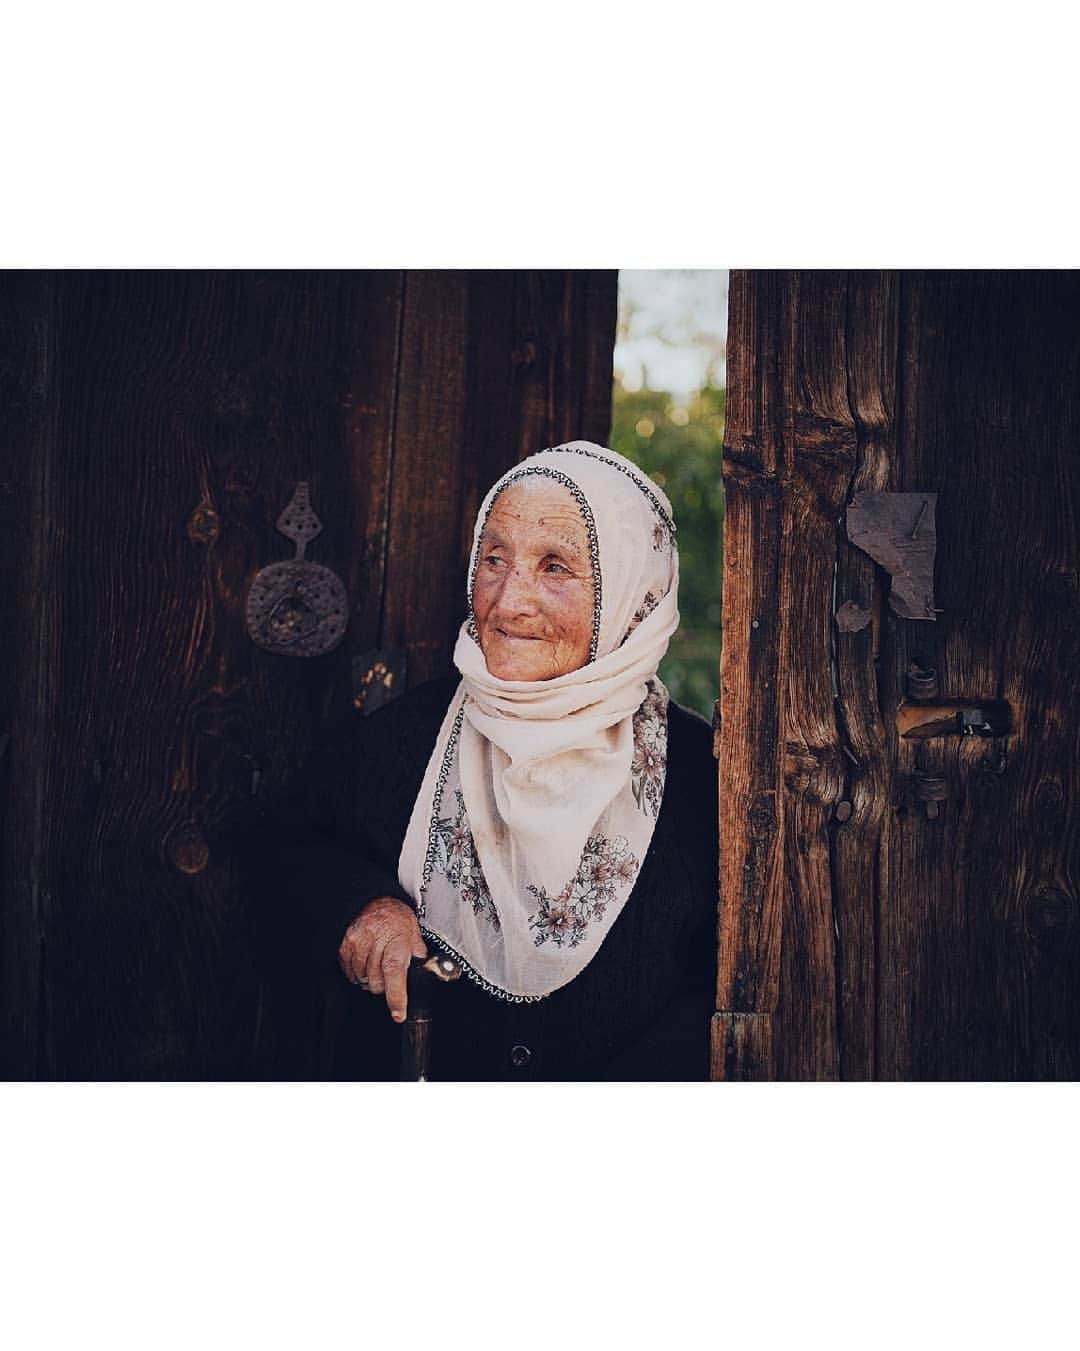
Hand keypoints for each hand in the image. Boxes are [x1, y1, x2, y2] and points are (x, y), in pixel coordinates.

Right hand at [338, 897, 427, 1022]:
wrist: (374, 901)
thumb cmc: (396, 918)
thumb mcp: (414, 933)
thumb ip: (419, 955)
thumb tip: (432, 973)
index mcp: (397, 940)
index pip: (395, 973)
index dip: (396, 997)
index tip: (398, 1014)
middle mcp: (376, 942)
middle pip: (376, 983)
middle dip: (384, 985)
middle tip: (388, 973)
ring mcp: (358, 944)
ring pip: (362, 979)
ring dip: (370, 979)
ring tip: (377, 964)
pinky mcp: (345, 946)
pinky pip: (350, 972)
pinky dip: (357, 973)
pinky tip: (365, 962)